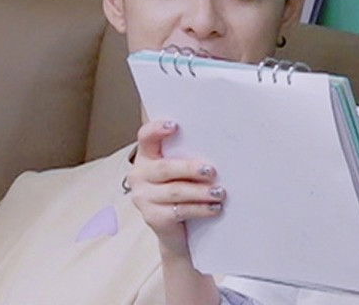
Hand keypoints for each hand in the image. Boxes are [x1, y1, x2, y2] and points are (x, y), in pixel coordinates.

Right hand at [127, 120, 224, 259]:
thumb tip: (216, 146)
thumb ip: (187, 157)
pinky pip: (180, 210)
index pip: (145, 137)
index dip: (157, 129)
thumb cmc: (182, 192)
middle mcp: (139, 175)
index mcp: (146, 156)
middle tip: (211, 171)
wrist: (176, 232)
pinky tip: (214, 207)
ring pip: (175, 191)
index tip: (175, 126)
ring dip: (200, 191)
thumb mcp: (181, 171)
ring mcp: (143, 197)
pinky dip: (200, 209)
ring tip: (219, 192)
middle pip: (164, 168)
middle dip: (189, 168)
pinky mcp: (153, 218)